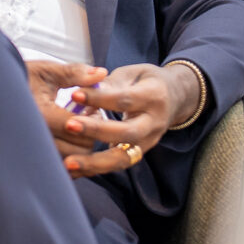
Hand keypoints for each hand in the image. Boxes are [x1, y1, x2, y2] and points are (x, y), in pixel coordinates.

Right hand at [26, 56, 106, 165]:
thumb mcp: (46, 71)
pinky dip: (67, 158)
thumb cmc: (19, 79)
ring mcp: (30, 152)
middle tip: (87, 119)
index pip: (80, 128)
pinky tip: (65, 140)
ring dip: (78, 147)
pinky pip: (58, 170)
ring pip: (70, 163)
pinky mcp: (29, 160)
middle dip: (88, 135)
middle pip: (80, 151)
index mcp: (41, 115)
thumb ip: (75, 73)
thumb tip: (101, 73)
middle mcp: (35, 138)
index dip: (92, 118)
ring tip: (75, 129)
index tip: (91, 107)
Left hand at [44, 62, 199, 178]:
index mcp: (154, 96)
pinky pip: (117, 164)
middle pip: (127, 132)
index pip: (124, 99)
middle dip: (96, 130)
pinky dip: (95, 168)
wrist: (175, 98)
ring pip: (124, 158)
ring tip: (69, 163)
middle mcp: (154, 122)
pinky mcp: (140, 153)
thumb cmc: (145, 82)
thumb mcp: (131, 74)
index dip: (99, 98)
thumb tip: (82, 90)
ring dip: (95, 163)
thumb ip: (109, 83)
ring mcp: (149, 141)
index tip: (74, 94)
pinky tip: (75, 170)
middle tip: (69, 125)